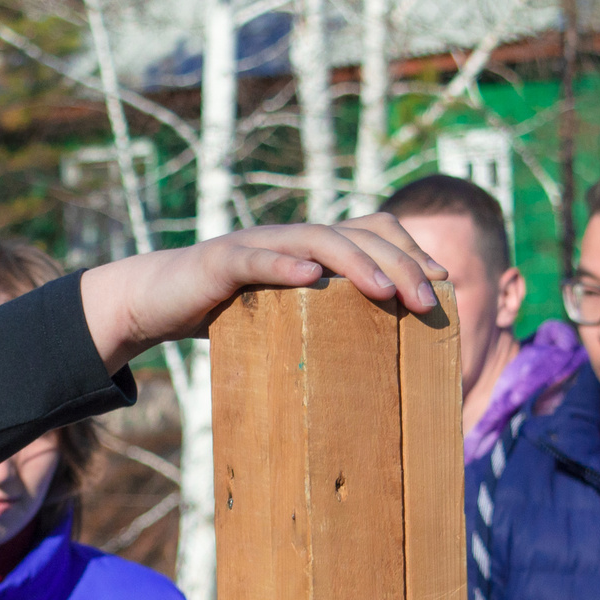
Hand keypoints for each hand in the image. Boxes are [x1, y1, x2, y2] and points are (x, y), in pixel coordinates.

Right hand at [77, 213, 447, 373]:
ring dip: (357, 263)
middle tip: (428, 303)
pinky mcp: (221, 261)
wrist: (156, 299)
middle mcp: (290, 237)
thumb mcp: (282, 319)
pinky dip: (284, 266)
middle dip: (399, 264)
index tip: (442, 285)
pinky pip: (257, 259)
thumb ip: (321, 326)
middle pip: (357, 234)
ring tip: (386, 291)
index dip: (410, 251)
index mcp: (310, 248)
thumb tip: (373, 369)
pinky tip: (309, 278)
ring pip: (317, 239)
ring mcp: (257, 244)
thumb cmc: (222, 314)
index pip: (372, 230)